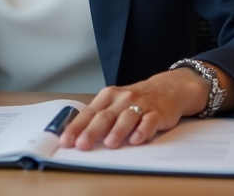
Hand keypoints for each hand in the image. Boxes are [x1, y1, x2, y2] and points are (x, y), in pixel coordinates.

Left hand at [59, 68, 209, 149]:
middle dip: (92, 131)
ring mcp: (141, 105)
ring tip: (109, 144)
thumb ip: (99, 116)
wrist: (168, 88)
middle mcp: (122, 99)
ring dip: (117, 131)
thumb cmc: (135, 100)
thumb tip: (76, 136)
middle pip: (104, 116)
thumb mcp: (115, 103)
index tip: (66, 141)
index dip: (76, 127)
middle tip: (82, 145)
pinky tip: (136, 140)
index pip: (88, 113)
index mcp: (108, 96)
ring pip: (127, 117)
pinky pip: (149, 121)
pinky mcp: (158, 113)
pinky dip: (143, 130)